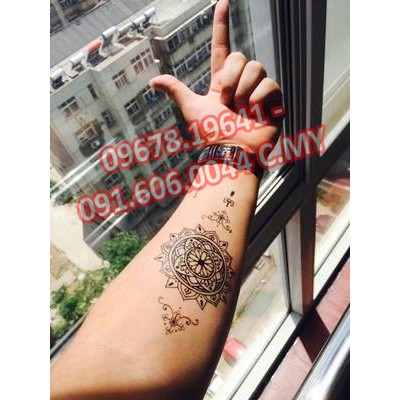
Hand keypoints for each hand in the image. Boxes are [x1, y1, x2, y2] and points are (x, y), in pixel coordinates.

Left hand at [149, 0, 282, 152]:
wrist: (231, 151)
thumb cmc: (211, 133)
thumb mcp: (191, 108)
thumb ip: (176, 90)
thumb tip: (152, 82)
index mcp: (222, 81)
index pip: (222, 47)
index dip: (221, 24)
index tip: (222, 2)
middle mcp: (241, 82)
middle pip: (240, 57)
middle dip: (231, 78)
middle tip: (227, 102)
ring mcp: (258, 90)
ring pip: (256, 67)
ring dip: (244, 91)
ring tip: (242, 110)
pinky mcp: (274, 99)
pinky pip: (270, 84)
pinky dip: (259, 100)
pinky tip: (256, 114)